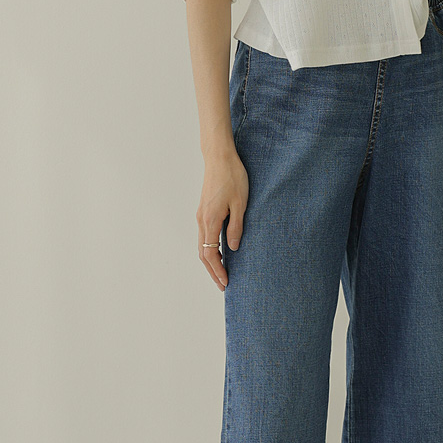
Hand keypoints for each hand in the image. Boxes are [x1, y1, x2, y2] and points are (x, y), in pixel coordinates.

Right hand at [197, 148, 248, 290]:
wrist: (219, 157)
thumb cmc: (232, 176)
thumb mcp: (240, 203)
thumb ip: (236, 227)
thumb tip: (233, 248)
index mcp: (210, 220)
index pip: (210, 254)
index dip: (218, 271)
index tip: (226, 283)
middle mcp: (202, 220)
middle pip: (203, 254)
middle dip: (213, 271)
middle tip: (223, 285)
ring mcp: (201, 215)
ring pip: (202, 245)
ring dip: (211, 261)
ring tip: (222, 273)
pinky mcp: (204, 210)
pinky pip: (204, 236)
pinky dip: (210, 249)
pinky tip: (219, 253)